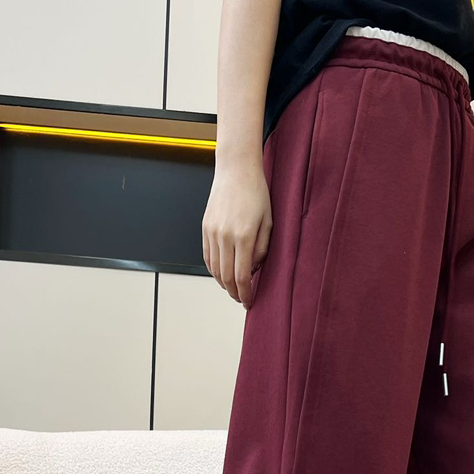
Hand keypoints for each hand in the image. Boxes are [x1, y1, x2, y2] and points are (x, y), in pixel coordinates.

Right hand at [202, 155, 272, 309]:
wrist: (236, 170)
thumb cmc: (257, 194)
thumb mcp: (268, 223)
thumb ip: (262, 250)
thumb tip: (253, 271)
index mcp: (243, 236)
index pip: (242, 276)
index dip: (246, 294)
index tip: (249, 302)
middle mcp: (224, 236)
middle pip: (226, 277)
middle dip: (235, 293)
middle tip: (242, 300)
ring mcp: (212, 232)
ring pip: (215, 269)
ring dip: (224, 283)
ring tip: (234, 289)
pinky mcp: (205, 228)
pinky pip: (207, 257)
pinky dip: (214, 270)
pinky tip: (222, 274)